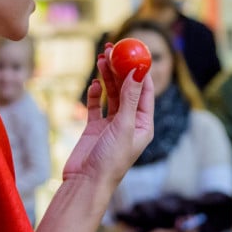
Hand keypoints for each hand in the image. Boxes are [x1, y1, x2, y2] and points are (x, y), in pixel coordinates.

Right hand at [64, 48, 153, 186]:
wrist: (86, 182)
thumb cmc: (111, 160)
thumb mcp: (123, 125)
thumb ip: (129, 97)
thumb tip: (138, 70)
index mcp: (143, 124)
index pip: (145, 90)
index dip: (139, 69)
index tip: (134, 51)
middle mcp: (129, 122)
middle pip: (126, 88)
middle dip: (120, 68)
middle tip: (113, 49)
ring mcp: (111, 124)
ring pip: (111, 93)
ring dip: (107, 76)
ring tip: (101, 58)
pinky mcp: (94, 127)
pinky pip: (96, 105)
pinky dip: (95, 93)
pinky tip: (94, 84)